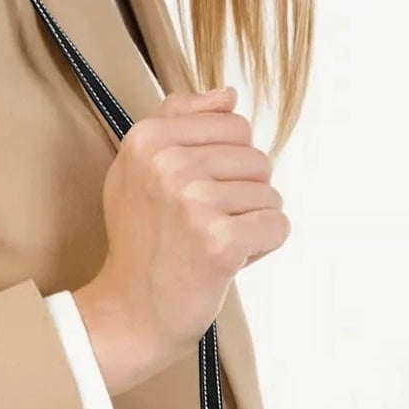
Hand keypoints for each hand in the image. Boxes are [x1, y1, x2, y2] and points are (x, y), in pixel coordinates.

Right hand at [72, 86, 288, 396]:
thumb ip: (177, 121)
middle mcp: (168, 165)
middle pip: (256, 158)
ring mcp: (195, 203)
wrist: (130, 314)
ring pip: (270, 194)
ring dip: (250, 224)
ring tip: (209, 245)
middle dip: (241, 195)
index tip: (191, 196)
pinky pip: (278, 226)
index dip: (225, 164)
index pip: (233, 124)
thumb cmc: (141, 242)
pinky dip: (261, 249)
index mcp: (147, 139)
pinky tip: (227, 262)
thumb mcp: (138, 170)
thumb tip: (228, 94)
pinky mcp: (221, 242)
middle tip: (201, 227)